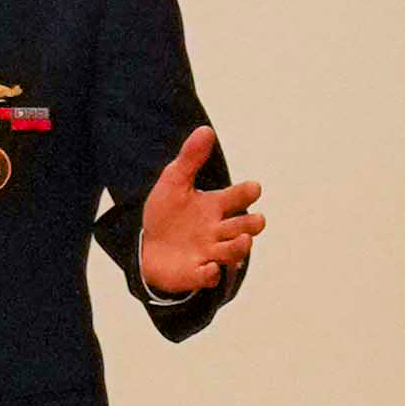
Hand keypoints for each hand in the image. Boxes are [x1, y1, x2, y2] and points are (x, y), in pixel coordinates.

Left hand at [136, 124, 271, 301]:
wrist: (148, 247)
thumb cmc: (167, 214)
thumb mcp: (174, 181)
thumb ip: (190, 158)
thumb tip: (206, 130)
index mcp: (216, 206)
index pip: (239, 197)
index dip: (248, 193)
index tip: (253, 188)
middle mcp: (218, 230)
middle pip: (244, 226)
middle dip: (251, 224)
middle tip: (256, 221)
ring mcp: (210, 252)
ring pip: (232, 251)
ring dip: (239, 248)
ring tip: (242, 241)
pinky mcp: (197, 272)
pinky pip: (208, 275)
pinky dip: (211, 273)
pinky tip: (210, 268)